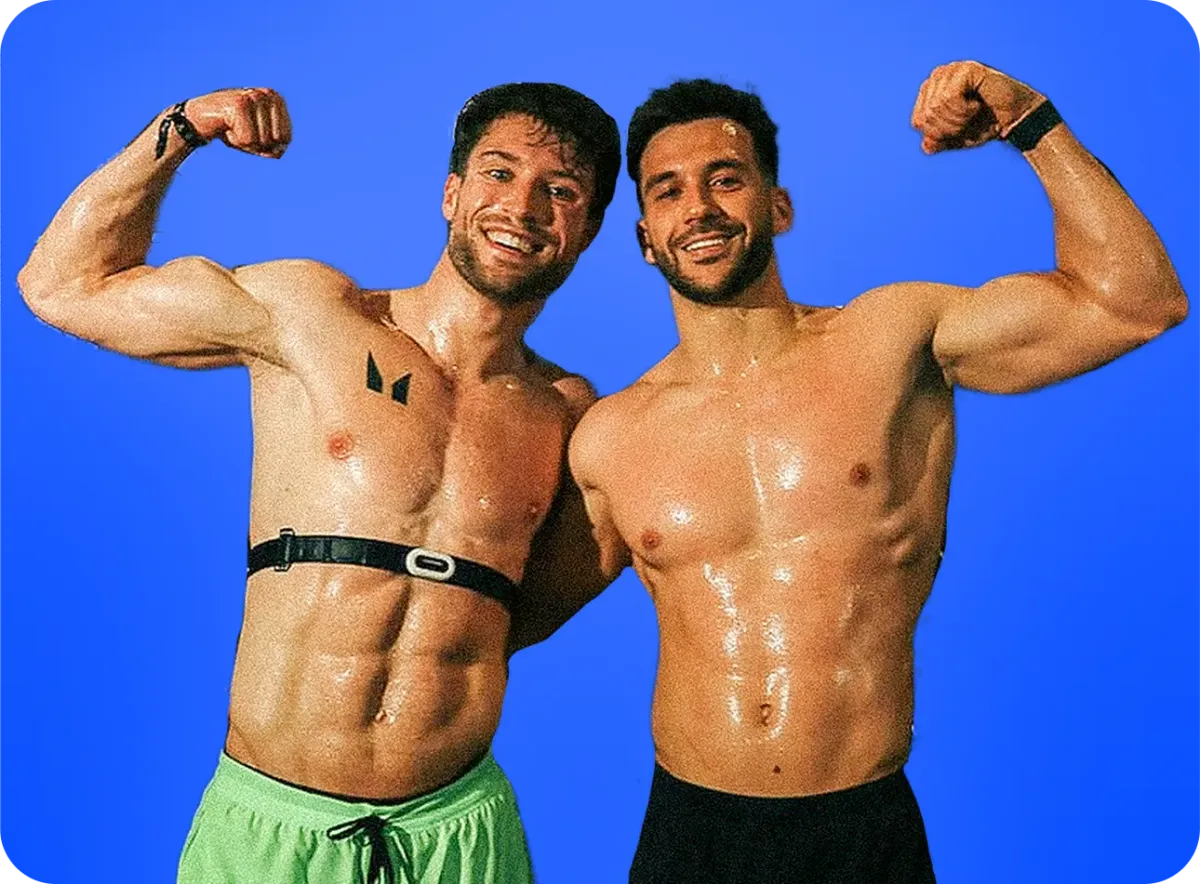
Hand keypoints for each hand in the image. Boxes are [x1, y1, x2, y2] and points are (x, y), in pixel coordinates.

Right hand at [183, 88, 291, 157]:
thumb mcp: (258, 141)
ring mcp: (254, 97)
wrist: (198, 118)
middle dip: (258, 144)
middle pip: (277, 140)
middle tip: (240, 129)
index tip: (252, 131)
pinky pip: (248, 140)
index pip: (286, 139)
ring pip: (263, 141)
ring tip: (232, 126)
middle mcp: (268, 95)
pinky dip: (235, 141)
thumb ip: (273, 149)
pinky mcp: (240, 104)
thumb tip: (279, 152)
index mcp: (277, 100)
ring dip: (244, 142)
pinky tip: (225, 126)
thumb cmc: (232, 128)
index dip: (268, 145)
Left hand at [911, 61, 1043, 153]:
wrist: (1014, 120)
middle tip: (968, 122)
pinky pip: (950, 97)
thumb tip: (926, 145)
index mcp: (929, 92)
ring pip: (936, 107)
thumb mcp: (955, 138)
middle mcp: (938, 77)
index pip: (918, 121)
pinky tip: (977, 105)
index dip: (938, 134)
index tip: (958, 130)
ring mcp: (951, 70)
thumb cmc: (985, 126)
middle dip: (949, 128)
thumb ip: (936, 142)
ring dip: (958, 120)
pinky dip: (964, 110)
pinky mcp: (966, 69)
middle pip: (926, 115)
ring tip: (973, 113)